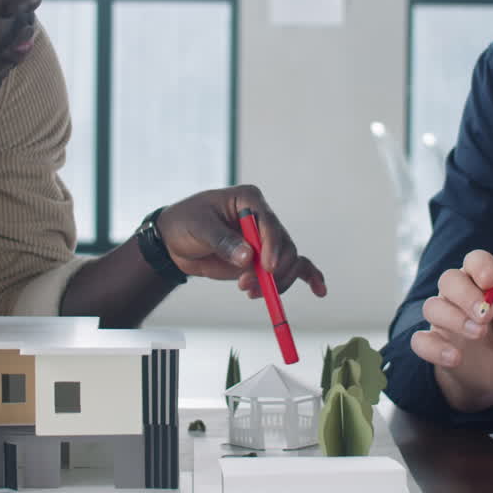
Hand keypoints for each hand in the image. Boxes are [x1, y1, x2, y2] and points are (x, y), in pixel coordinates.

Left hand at [156, 184, 326, 297]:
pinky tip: (319, 290)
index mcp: (249, 200)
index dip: (272, 245)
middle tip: (247, 285)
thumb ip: (222, 241)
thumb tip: (247, 258)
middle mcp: (262, 219)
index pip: (269, 222)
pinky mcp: (264, 260)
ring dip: (275, 281)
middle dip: (272, 270)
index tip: (267, 267)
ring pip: (288, 261)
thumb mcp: (199, 227)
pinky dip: (308, 277)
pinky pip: (292, 266)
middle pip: (284, 245)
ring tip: (249, 292)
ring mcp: (265, 241)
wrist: (173, 242)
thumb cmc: (185, 223)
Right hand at [409, 252, 492, 411]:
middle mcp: (458, 293)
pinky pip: (421, 341)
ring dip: (454, 319)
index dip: (480, 266)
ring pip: (433, 307)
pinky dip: (434, 348)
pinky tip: (455, 357)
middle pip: (449, 279)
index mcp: (482, 278)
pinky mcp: (434, 342)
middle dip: (466, 295)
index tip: (491, 281)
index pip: (475, 260)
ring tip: (479, 334)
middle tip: (486, 315)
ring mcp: (443, 317)